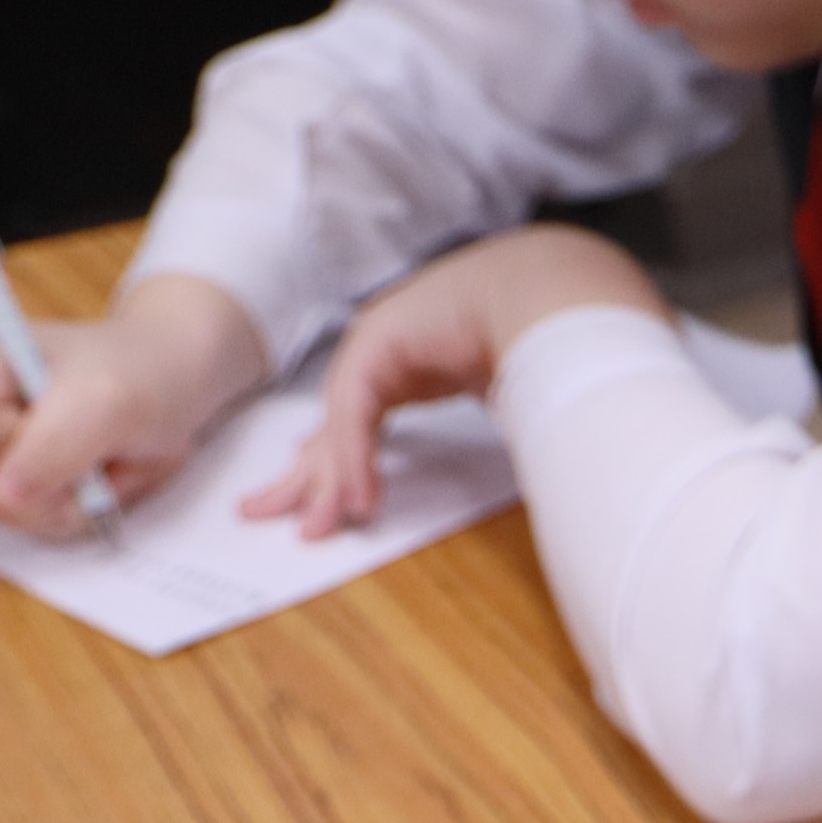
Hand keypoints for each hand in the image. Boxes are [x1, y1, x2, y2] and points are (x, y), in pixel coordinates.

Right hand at [0, 271, 266, 537]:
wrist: (167, 386)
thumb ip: (56, 444)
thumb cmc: (138, 379)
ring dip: (62, 503)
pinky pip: (20, 522)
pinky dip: (67, 512)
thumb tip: (3, 495)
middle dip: (44, 485)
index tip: (74, 420)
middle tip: (97, 457)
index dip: (20, 442)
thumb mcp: (110, 402)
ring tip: (98, 465)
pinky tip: (89, 480)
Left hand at [250, 223, 666, 536]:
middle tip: (264, 512)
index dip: (338, 465)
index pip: (355, 421)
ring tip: (314, 526)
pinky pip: (354, 413)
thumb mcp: (494, 400)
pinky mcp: (377, 345)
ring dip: (325, 479)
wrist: (556, 296)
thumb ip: (465, 430)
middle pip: (331, 425)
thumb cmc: (543, 337)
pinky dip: (356, 459)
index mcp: (410, 360)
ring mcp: (377, 345)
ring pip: (335, 423)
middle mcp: (384, 352)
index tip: (324, 506)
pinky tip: (357, 499)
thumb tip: (470, 475)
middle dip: (303, 476)